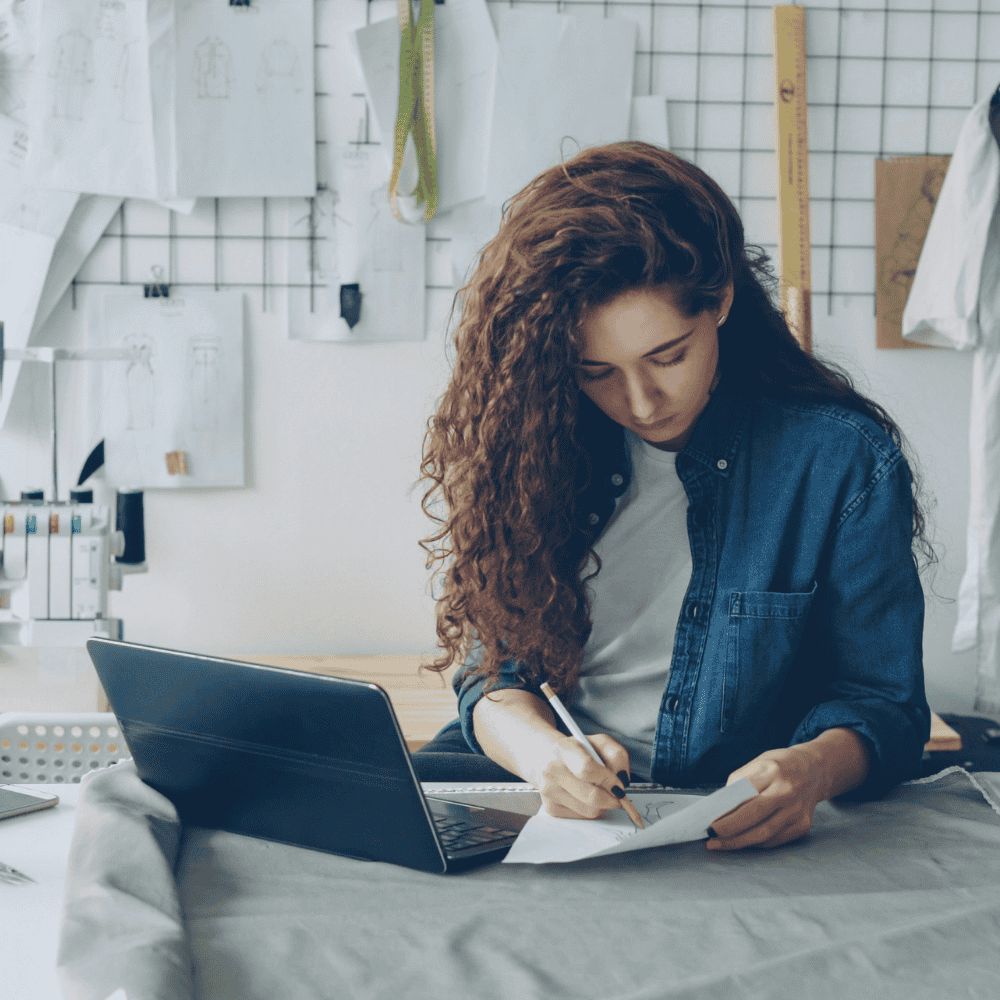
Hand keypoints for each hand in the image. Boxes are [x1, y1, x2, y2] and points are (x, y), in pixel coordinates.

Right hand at [527, 733, 631, 820]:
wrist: (544, 756)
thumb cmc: (576, 750)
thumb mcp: (598, 742)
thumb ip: (617, 755)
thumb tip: (622, 780)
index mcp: (564, 749)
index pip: (587, 769)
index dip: (608, 780)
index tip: (619, 784)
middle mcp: (552, 771)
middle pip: (592, 797)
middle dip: (612, 798)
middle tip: (618, 793)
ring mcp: (549, 791)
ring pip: (590, 811)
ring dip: (603, 805)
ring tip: (599, 790)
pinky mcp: (550, 808)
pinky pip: (582, 817)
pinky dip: (591, 809)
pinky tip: (586, 796)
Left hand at [705, 743, 827, 851]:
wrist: (815, 770)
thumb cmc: (779, 766)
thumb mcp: (758, 763)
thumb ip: (739, 783)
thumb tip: (719, 807)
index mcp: (772, 772)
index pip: (745, 794)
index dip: (726, 811)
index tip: (709, 821)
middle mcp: (787, 792)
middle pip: (755, 817)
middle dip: (730, 830)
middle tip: (711, 837)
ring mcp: (797, 811)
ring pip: (765, 833)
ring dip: (740, 842)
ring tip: (720, 845)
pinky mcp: (803, 825)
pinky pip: (775, 839)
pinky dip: (755, 843)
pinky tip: (741, 842)